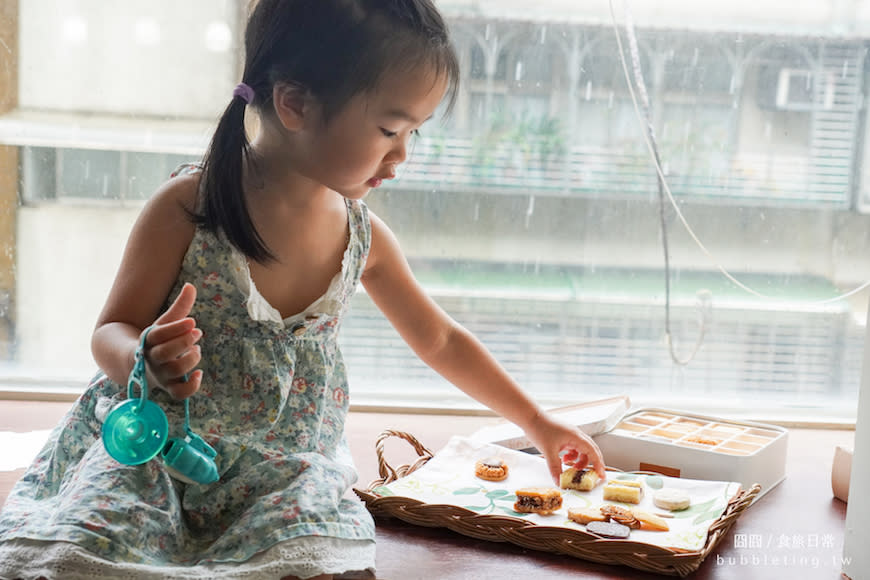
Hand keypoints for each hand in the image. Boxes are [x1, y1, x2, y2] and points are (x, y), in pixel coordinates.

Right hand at [142, 282, 202, 399]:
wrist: (138, 363)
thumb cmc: (158, 339)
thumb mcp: (166, 322)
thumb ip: (180, 306)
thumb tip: (191, 285)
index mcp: (148, 340)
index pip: (158, 334)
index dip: (176, 328)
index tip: (193, 321)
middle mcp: (152, 358)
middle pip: (163, 354)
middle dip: (182, 343)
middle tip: (196, 332)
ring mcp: (160, 374)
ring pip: (173, 371)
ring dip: (189, 360)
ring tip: (197, 349)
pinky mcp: (169, 387)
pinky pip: (178, 394)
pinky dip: (190, 387)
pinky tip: (199, 374)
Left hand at [524, 411, 606, 485]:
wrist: (531, 418)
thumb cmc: (540, 429)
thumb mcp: (548, 451)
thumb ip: (554, 468)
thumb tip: (558, 481)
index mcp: (576, 437)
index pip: (593, 452)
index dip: (599, 464)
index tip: (602, 475)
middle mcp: (576, 435)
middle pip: (591, 450)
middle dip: (593, 463)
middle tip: (594, 475)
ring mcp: (571, 435)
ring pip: (582, 450)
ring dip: (580, 460)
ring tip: (572, 467)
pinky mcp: (565, 436)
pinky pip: (574, 448)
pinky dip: (572, 456)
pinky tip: (564, 460)